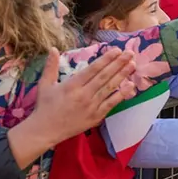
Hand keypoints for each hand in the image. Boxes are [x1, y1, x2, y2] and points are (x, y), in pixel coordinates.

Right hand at [8, 48, 136, 168]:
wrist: (45, 131)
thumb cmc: (45, 107)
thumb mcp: (44, 84)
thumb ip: (51, 66)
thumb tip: (52, 48)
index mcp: (72, 85)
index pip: (93, 69)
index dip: (106, 59)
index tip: (117, 50)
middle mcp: (84, 94)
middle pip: (105, 76)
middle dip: (119, 63)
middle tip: (130, 53)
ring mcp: (92, 106)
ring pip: (110, 88)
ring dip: (122, 75)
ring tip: (133, 65)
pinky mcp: (96, 116)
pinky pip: (111, 103)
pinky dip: (122, 94)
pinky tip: (131, 86)